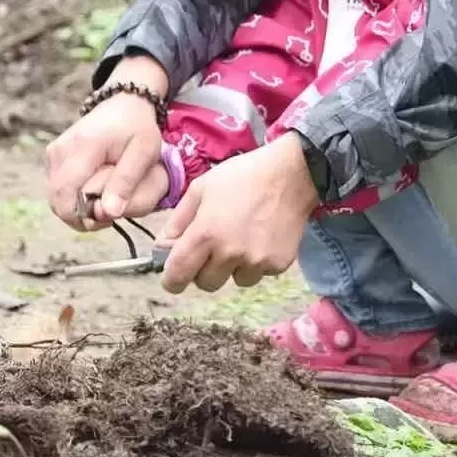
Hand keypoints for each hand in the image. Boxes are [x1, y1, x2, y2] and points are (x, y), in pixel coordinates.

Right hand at [45, 55, 167, 227]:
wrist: (124, 103)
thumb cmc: (137, 127)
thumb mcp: (144, 152)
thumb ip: (126, 182)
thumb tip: (109, 213)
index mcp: (82, 147)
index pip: (66, 195)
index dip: (83, 216)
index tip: (109, 218)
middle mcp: (60, 150)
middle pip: (57, 201)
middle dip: (81, 216)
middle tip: (109, 212)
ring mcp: (53, 153)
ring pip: (56, 198)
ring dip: (78, 208)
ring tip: (105, 199)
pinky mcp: (52, 157)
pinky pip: (58, 188)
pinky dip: (74, 197)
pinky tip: (96, 190)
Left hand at [159, 133, 319, 293]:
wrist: (293, 173)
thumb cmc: (242, 176)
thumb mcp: (201, 188)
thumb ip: (177, 221)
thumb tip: (163, 248)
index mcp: (205, 234)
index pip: (176, 277)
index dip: (172, 278)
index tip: (176, 271)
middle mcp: (229, 253)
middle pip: (205, 284)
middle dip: (204, 269)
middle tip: (214, 245)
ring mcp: (256, 261)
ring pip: (233, 280)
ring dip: (233, 267)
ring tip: (243, 237)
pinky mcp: (278, 264)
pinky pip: (258, 273)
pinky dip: (256, 261)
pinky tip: (262, 236)